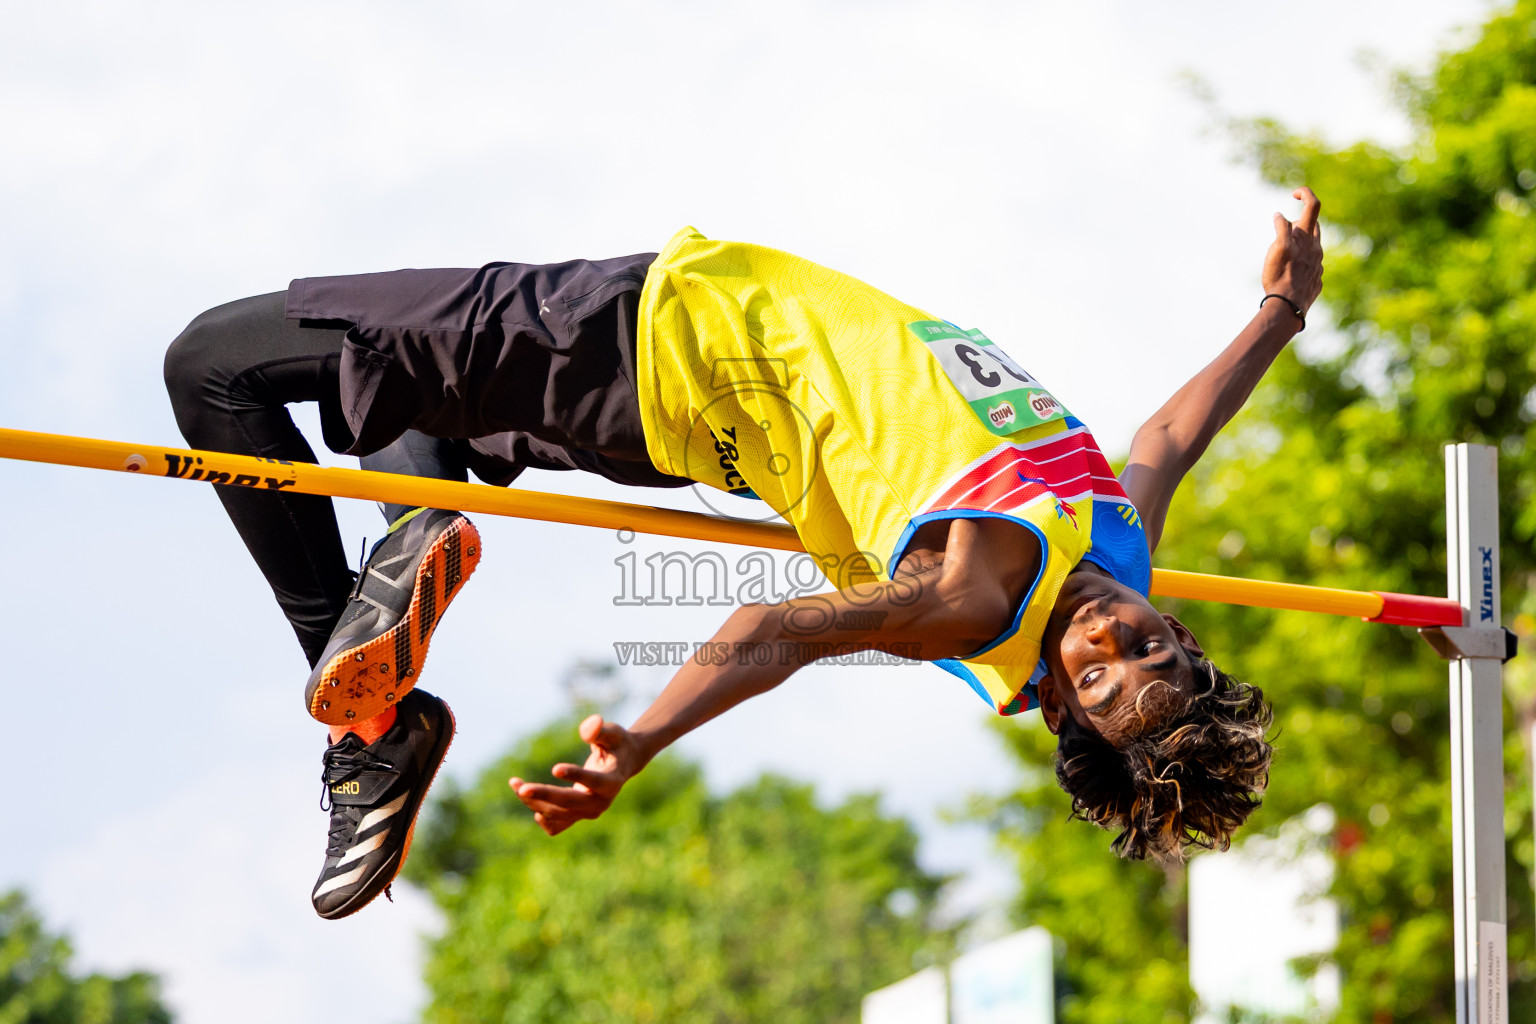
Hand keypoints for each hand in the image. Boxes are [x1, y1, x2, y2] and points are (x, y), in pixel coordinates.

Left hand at [509, 714, 642, 835]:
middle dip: (544, 796)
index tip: (555, 768)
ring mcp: (588, 813)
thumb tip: (593, 722)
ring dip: (534, 801)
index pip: (594, 782)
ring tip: (515, 782)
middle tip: (521, 788)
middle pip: (569, 803)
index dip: (575, 776)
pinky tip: (526, 797)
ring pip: (557, 814)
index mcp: (613, 782)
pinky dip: (538, 813)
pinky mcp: (576, 816)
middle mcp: (601, 803)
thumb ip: (599, 730)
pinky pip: (555, 825)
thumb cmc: (617, 744)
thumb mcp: (613, 733)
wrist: (623, 764)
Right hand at [1261, 186, 1323, 316]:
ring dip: (1300, 243)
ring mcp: (1318, 265)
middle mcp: (1316, 248)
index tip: (1294, 194)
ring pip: (1312, 247)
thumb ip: (1281, 229)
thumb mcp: (1277, 248)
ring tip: (1284, 253)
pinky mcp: (1316, 279)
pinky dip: (1301, 262)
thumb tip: (1280, 215)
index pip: (1313, 205)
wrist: (1288, 306)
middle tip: (1284, 229)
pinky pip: (1311, 265)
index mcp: (1307, 237)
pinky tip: (1291, 272)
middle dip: (1300, 222)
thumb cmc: (1280, 276)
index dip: (1306, 194)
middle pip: (1313, 226)